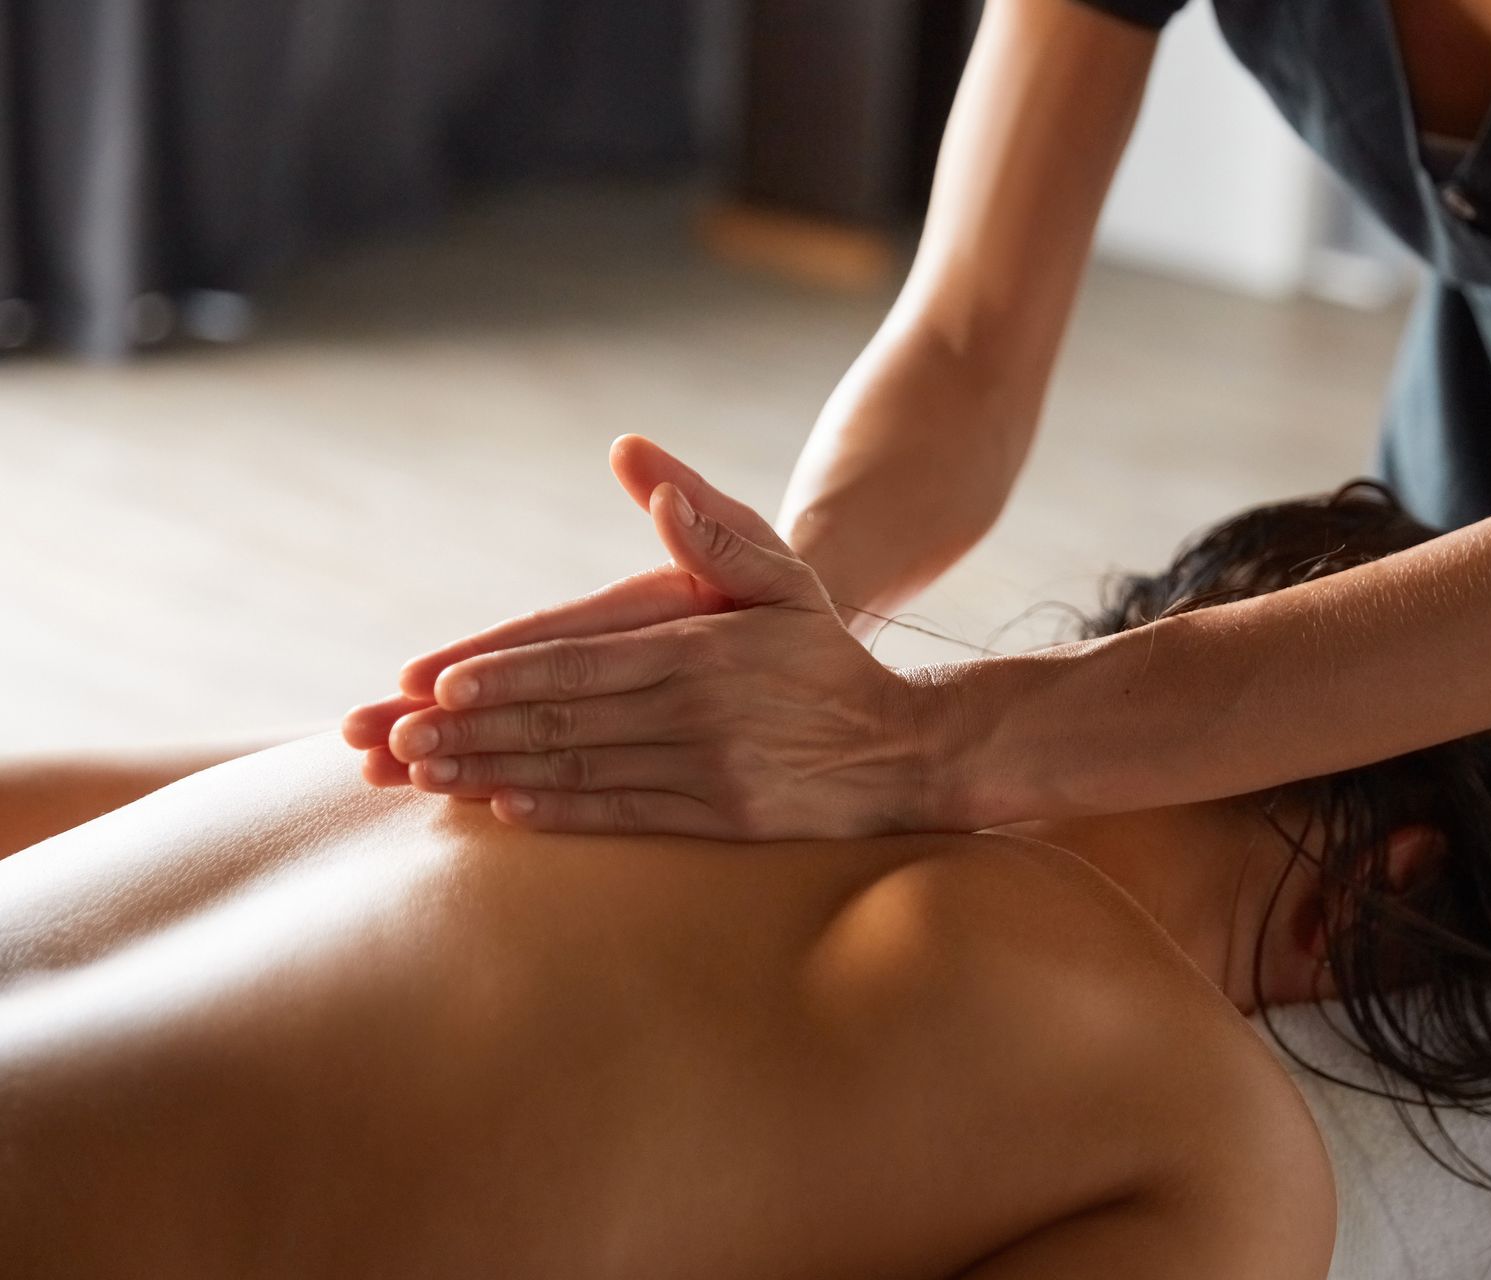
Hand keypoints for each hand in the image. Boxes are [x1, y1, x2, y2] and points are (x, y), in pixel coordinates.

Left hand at [342, 437, 950, 838]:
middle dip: (471, 729)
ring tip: (423, 774)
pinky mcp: (717, 822)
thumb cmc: (824, 653)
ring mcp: (708, 774)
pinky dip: (558, 812)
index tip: (435, 681)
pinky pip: (622, 817)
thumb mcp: (781, 574)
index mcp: (703, 650)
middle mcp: (698, 714)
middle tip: (393, 736)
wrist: (902, 749)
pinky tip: (504, 807)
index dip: (505, 673)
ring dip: (493, 773)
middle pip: (563, 720)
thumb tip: (638, 462)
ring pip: (580, 772)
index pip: (583, 661)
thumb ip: (710, 525)